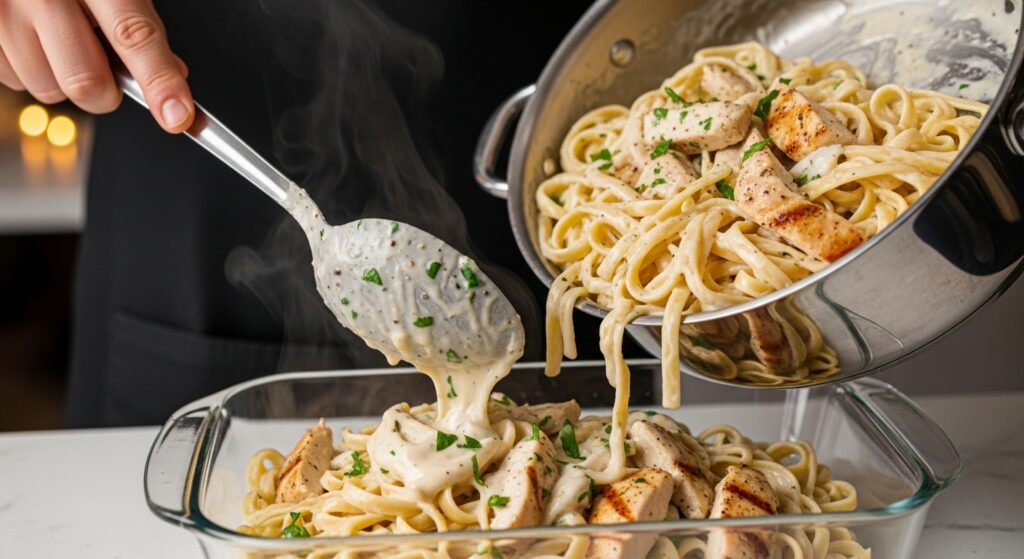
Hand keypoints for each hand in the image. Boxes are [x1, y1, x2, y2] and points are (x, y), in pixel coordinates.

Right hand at [0, 0, 193, 132]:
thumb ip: (140, 27)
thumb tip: (174, 79)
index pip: (134, 36)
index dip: (160, 81)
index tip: (177, 116)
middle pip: (85, 82)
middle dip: (105, 93)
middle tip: (105, 72)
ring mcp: (3, 12)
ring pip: (49, 89)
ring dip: (63, 81)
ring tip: (59, 41)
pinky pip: (14, 81)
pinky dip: (31, 71)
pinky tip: (32, 39)